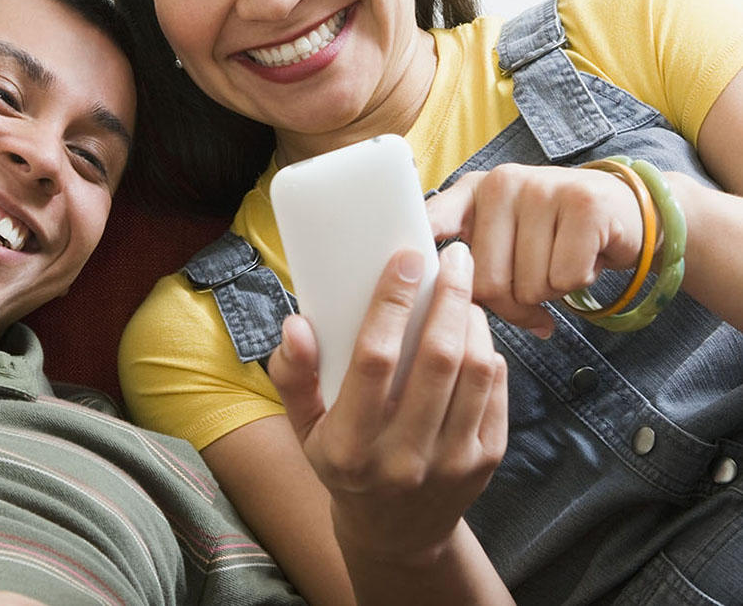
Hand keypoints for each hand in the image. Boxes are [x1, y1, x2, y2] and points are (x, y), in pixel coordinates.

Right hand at [267, 243, 506, 569]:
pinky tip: (473, 331)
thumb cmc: (343, 463)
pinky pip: (497, 389)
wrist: (397, 534)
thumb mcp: (304, 427)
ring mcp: (451, 463)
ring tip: (463, 291)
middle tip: (455, 257)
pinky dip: (489, 350)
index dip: (391, 303)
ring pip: (476, 370)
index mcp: (350, 446)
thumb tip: (296, 323)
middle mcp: (403, 458)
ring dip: (473, 319)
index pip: (374, 360)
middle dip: (450, 295)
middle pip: (438, 358)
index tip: (405, 259)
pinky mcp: (486, 460)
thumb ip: (293, 374)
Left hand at [426, 163, 644, 335]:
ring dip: (549, 293)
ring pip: (530, 285)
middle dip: (512, 304)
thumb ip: (472, 264)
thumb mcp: (504, 235)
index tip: (397, 266)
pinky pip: (566, 278)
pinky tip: (582, 259)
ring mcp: (541, 188)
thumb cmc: (549, 233)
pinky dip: (577, 284)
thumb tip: (450, 315)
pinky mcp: (583, 204)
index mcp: (471, 193)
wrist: (621, 209)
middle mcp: (499, 183)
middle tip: (533, 289)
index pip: (432, 219)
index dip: (414, 247)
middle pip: (487, 281)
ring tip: (557, 264)